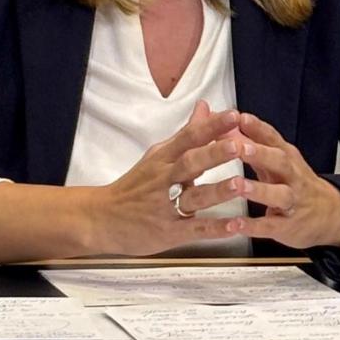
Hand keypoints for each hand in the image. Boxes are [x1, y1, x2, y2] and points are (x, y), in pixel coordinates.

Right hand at [88, 100, 242, 255]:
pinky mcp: (169, 233)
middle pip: (189, 164)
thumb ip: (186, 133)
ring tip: (239, 184)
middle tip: (238, 146)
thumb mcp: (158, 156)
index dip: (210, 127)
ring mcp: (166, 207)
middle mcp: (164, 180)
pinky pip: (194, 229)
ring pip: (194, 197)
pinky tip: (235, 226)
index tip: (233, 115)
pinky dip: (215, 229)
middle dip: (214, 155)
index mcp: (163, 159)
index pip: (188, 138)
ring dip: (217, 191)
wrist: (100, 219)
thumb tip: (206, 106)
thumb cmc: (135, 186)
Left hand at [213, 112, 339, 250]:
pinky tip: (236, 225)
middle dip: (259, 153)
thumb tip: (226, 123)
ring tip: (239, 185)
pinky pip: (271, 226)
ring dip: (258, 189)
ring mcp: (292, 201)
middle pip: (279, 161)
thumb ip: (250, 142)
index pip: (273, 138)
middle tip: (239, 146)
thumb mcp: (276, 159)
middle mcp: (292, 176)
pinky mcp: (287, 226)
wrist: (329, 214)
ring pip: (278, 194)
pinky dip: (254, 226)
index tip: (239, 117)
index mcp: (286, 156)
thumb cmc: (295, 182)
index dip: (257, 127)